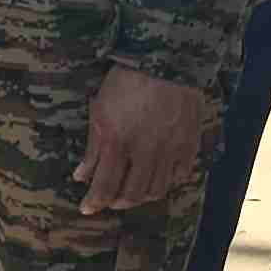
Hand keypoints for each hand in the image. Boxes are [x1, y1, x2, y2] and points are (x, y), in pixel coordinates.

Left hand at [74, 63, 213, 214]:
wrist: (166, 61)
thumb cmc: (126, 82)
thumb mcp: (100, 111)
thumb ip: (92, 149)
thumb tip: (81, 176)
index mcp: (118, 142)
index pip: (105, 185)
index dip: (95, 202)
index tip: (87, 209)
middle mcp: (145, 151)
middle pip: (132, 193)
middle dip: (118, 201)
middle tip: (111, 201)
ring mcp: (170, 149)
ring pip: (157, 189)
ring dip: (142, 196)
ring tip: (132, 193)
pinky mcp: (189, 144)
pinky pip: (180, 175)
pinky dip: (168, 183)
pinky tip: (158, 180)